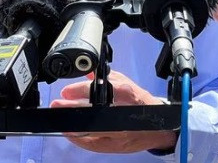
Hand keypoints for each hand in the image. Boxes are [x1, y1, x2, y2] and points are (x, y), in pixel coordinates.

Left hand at [49, 71, 177, 153]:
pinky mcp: (117, 146)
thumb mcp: (126, 84)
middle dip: (73, 109)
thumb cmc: (142, 104)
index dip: (82, 91)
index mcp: (128, 95)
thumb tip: (89, 72)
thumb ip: (108, 78)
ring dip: (73, 126)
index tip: (66, 91)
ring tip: (59, 120)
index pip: (102, 90)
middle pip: (94, 113)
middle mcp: (124, 116)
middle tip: (58, 105)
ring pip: (92, 132)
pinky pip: (94, 145)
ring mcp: (120, 134)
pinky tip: (69, 132)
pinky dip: (80, 139)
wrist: (160, 127)